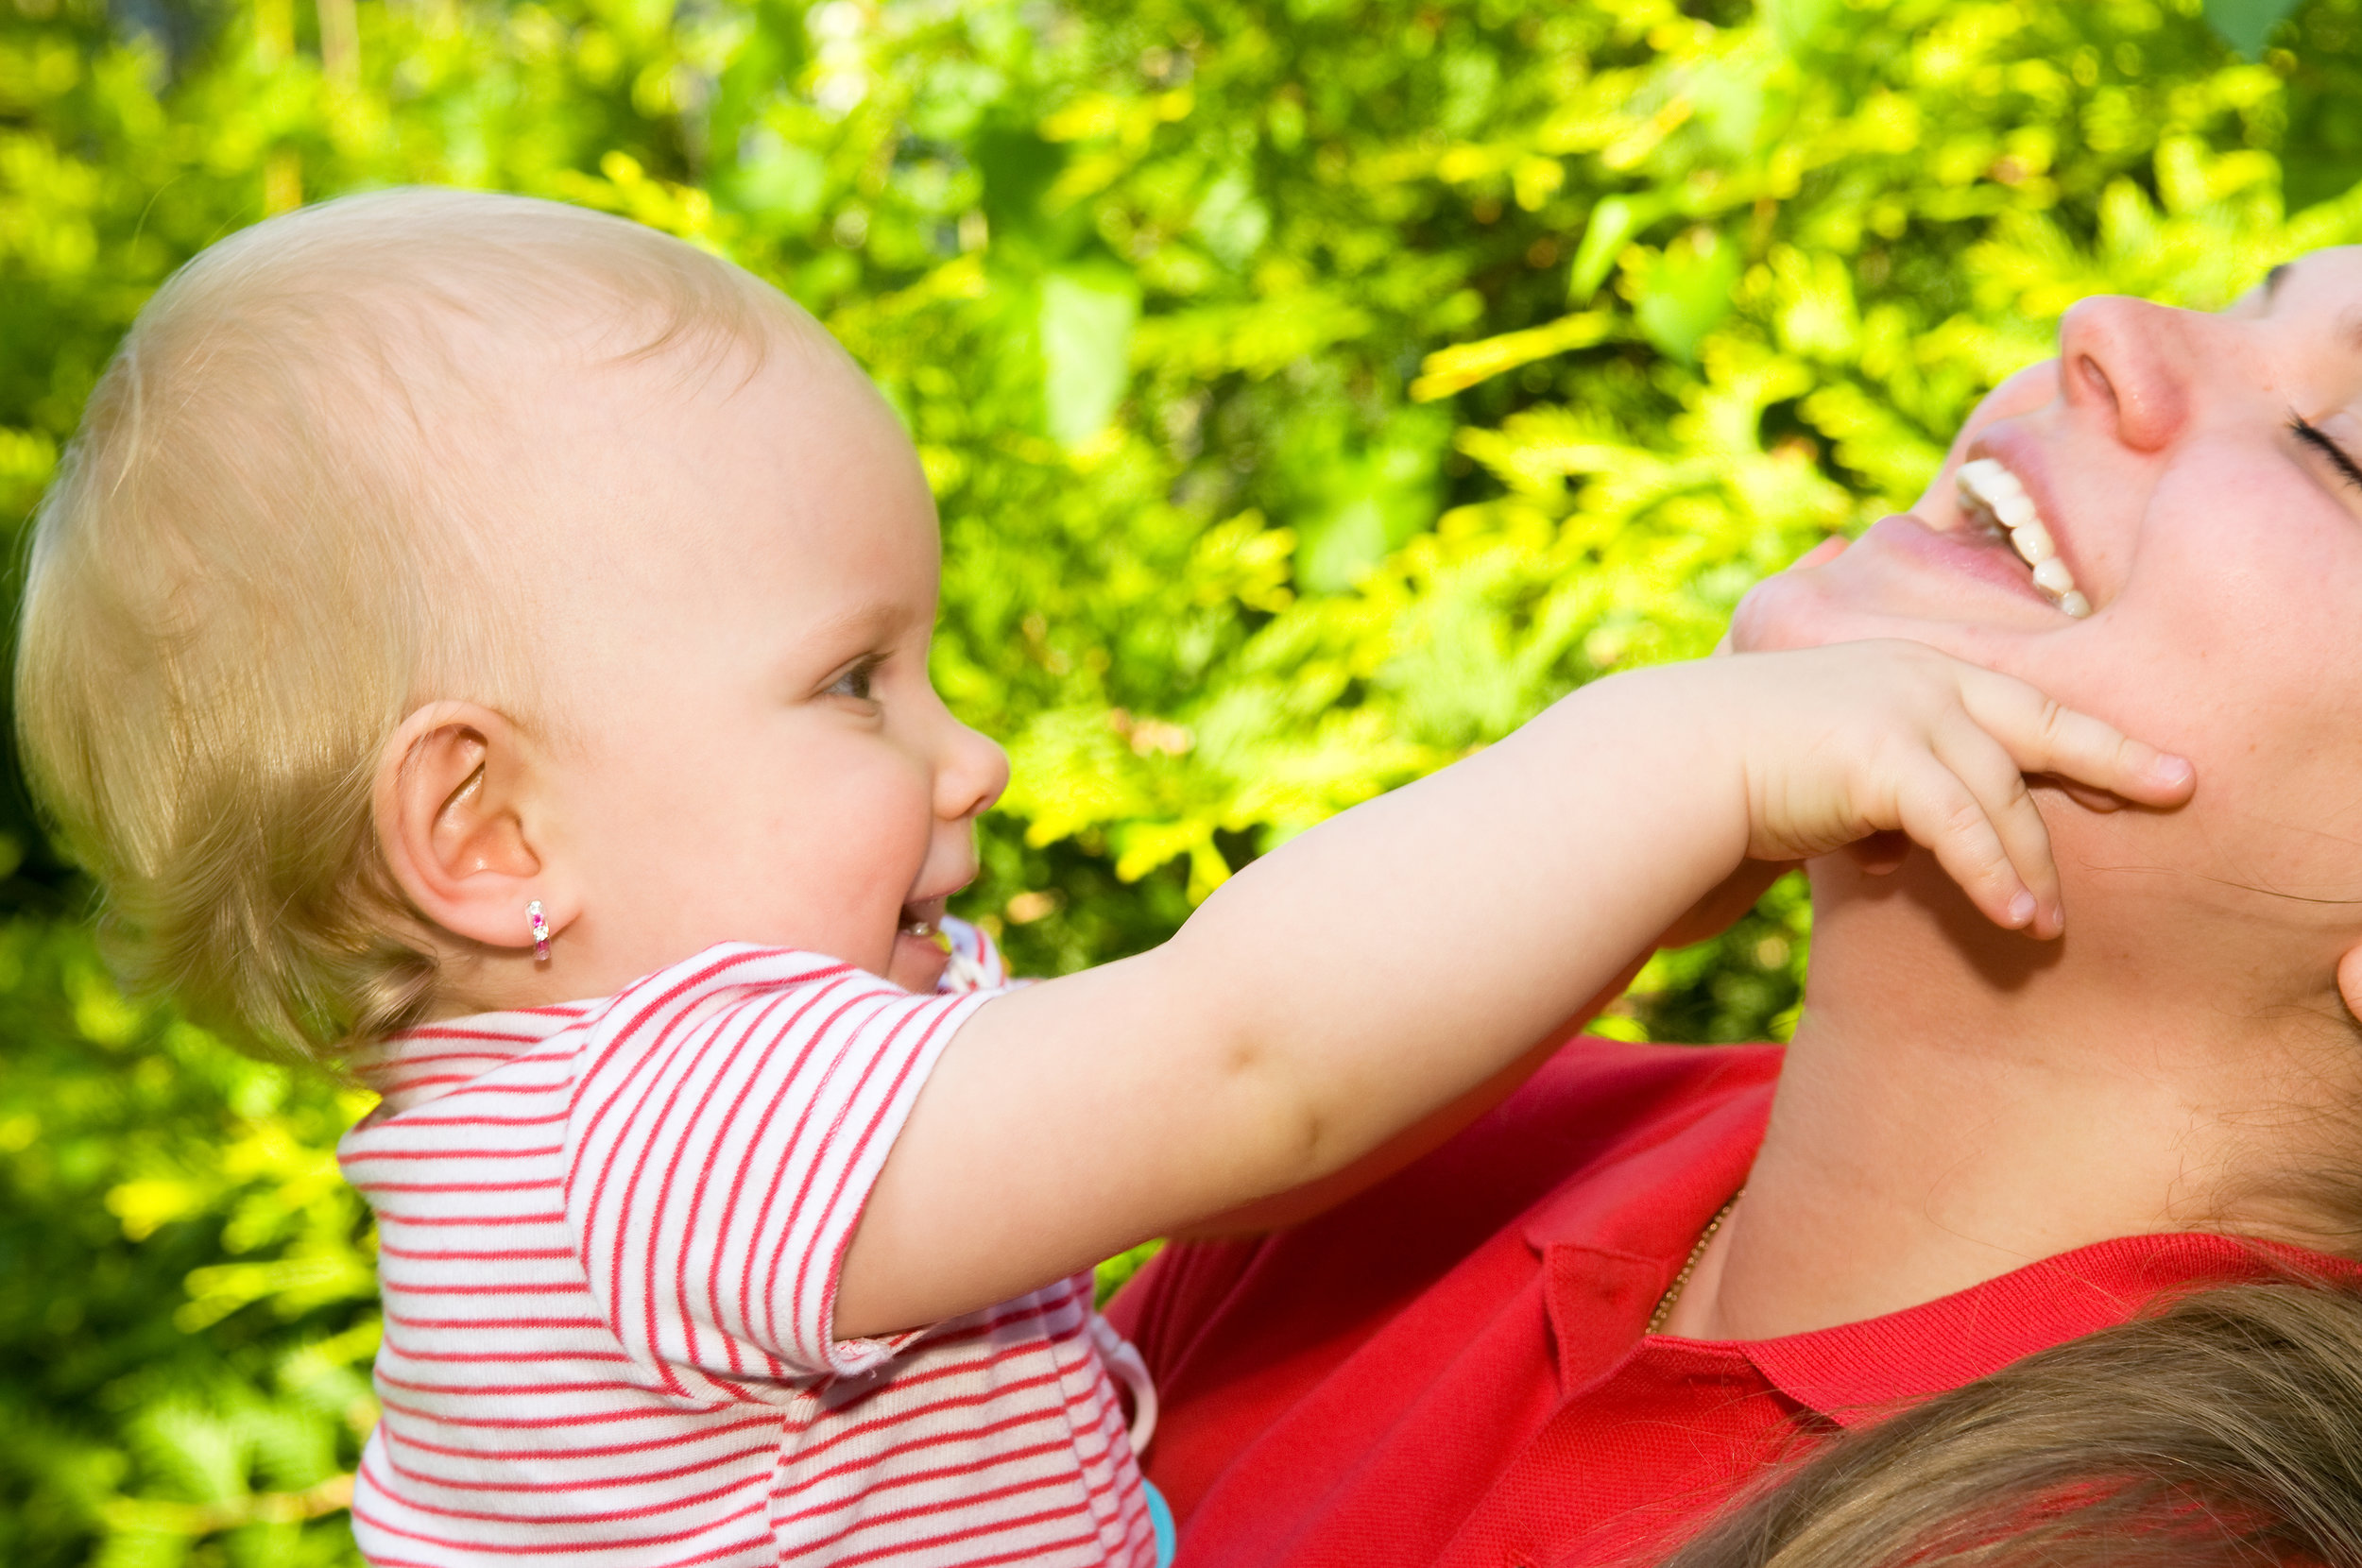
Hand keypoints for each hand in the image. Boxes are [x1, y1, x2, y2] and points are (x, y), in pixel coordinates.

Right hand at [1697, 641, 2194, 938]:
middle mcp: (1910, 674)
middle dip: (2112, 754)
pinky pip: (1963, 826)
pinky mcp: (1885, 755)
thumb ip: (1862, 802)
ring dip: (2030, 862)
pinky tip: (2015, 919)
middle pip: (2036, 721)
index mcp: (1895, 669)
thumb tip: (1893, 851)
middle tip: (2177, 785)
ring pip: (2003, 790)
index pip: (2005, 701)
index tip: (2125, 761)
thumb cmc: (1712, 783)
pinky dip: (1993, 874)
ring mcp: (1900, 707)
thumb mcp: (1804, 781)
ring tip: (2045, 924)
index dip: (2070, 733)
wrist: (1656, 770)